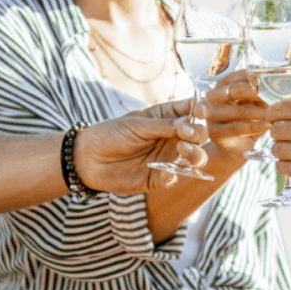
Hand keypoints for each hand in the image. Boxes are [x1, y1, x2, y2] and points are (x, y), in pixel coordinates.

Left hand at [75, 101, 205, 193]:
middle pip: (199, 136)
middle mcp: (171, 138)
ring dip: (194, 155)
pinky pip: (173, 178)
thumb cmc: (111, 133)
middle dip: (198, 135)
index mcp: (167, 118)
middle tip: (186, 135)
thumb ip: (163, 125)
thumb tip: (189, 123)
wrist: (88, 158)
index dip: (201, 111)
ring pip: (194, 159)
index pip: (192, 111)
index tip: (201, 112)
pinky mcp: (157, 178)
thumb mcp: (137, 124)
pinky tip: (166, 173)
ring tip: (182, 150)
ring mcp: (167, 158)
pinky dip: (173, 175)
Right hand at [202, 77, 273, 160]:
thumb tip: (282, 80)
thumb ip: (261, 90)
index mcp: (223, 83)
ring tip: (277, 114)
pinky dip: (256, 126)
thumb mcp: (254, 102)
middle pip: (238, 90)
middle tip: (278, 97)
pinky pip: (238, 127)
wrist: (236, 147)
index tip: (277, 81)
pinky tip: (269, 126)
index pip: (241, 75)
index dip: (260, 77)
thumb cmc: (248, 118)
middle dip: (260, 93)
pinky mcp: (215, 132)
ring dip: (261, 113)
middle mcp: (212, 96)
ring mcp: (211, 114)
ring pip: (240, 110)